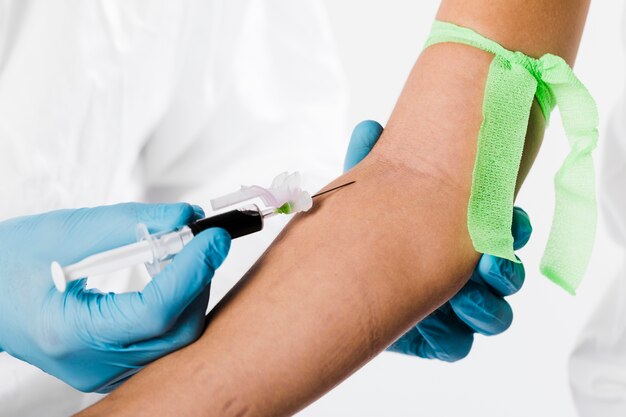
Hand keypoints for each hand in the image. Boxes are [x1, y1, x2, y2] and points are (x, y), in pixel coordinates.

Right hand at [0, 203, 229, 391]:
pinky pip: (164, 341)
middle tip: (205, 242)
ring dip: (192, 292)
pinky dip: (178, 306)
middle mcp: (91, 363)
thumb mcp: (65, 231)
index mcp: (69, 333)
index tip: (214, 237)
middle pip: (175, 330)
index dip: (192, 270)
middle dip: (199, 280)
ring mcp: (105, 370)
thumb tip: (186, 216)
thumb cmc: (10, 263)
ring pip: (176, 338)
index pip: (154, 311)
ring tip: (187, 255)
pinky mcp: (115, 364)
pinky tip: (173, 279)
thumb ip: (131, 223)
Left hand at [344, 120, 531, 361]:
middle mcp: (461, 271)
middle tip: (488, 265)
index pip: (502, 229)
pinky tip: (431, 329)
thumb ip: (367, 164)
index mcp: (457, 234)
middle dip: (505, 270)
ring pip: (491, 314)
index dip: (513, 226)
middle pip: (506, 274)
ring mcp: (451, 307)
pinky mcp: (430, 339)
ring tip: (463, 300)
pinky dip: (449, 340)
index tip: (509, 220)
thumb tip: (369, 128)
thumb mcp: (361, 195)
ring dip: (484, 307)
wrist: (328, 282)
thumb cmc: (358, 232)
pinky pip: (455, 346)